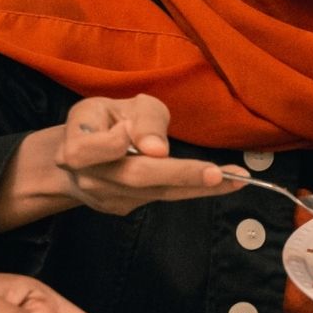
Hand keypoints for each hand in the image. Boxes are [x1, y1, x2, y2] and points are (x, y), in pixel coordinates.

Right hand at [53, 95, 241, 215]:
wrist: (76, 156)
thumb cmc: (103, 120)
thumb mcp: (120, 105)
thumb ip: (142, 121)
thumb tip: (155, 148)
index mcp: (74, 143)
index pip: (86, 151)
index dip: (108, 144)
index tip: (126, 131)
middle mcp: (87, 176)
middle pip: (134, 176)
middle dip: (179, 173)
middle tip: (217, 172)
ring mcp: (105, 197)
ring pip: (156, 192)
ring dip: (199, 186)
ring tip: (238, 179)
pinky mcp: (122, 208)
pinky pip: (162, 197)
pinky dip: (193, 189)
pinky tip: (222, 182)